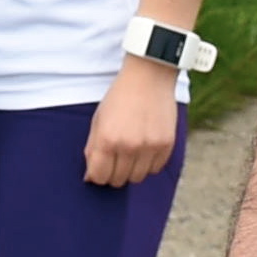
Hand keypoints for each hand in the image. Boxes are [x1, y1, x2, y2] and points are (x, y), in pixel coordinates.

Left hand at [83, 57, 182, 188]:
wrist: (148, 76)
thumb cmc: (119, 97)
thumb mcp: (98, 120)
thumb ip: (92, 149)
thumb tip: (90, 177)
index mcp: (107, 139)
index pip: (99, 176)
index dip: (97, 175)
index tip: (99, 169)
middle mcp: (128, 146)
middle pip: (118, 180)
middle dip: (113, 173)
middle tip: (115, 159)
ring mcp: (149, 147)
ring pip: (137, 178)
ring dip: (131, 170)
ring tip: (130, 152)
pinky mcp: (166, 145)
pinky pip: (155, 169)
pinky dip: (148, 163)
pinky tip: (145, 147)